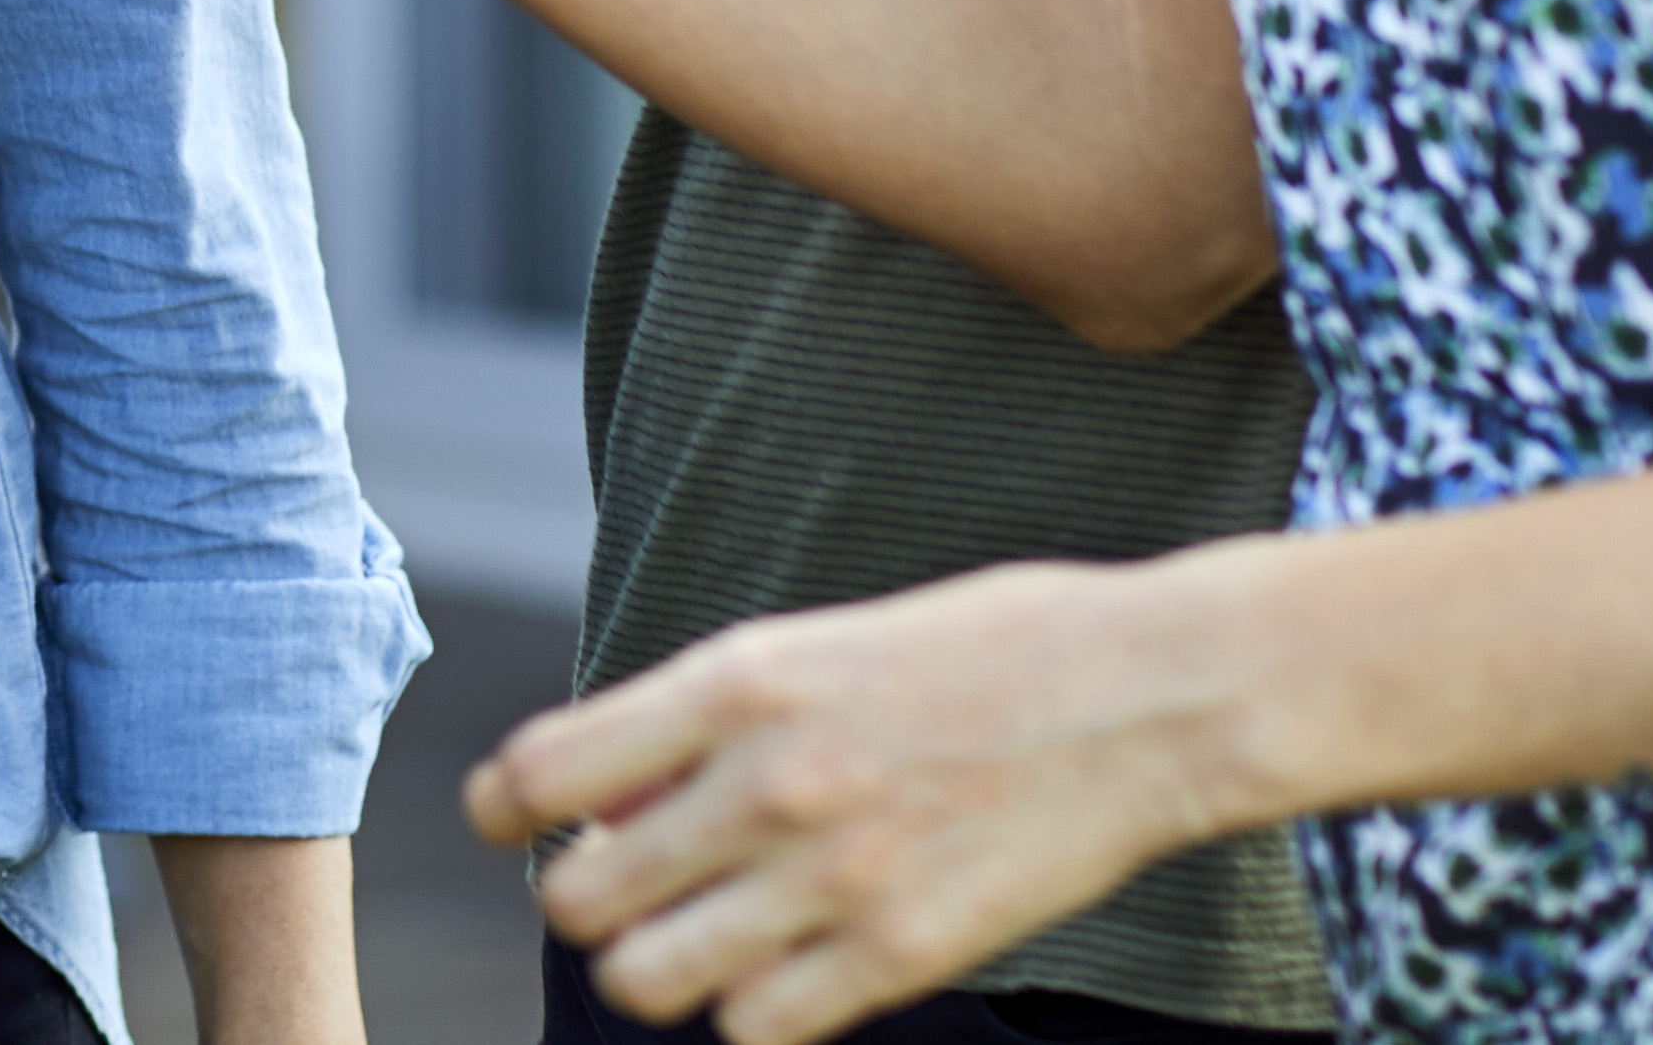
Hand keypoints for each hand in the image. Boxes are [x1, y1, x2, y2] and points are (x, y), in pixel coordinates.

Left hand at [471, 553, 1277, 1040]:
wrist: (1150, 694)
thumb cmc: (982, 651)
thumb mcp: (812, 646)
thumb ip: (703, 719)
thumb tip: (609, 797)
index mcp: (734, 684)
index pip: (541, 772)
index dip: (501, 809)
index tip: (512, 821)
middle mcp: (766, 783)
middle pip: (577, 898)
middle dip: (581, 899)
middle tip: (623, 886)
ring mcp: (834, 877)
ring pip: (647, 981)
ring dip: (654, 968)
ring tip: (693, 938)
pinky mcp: (905, 954)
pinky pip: (759, 1028)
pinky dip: (752, 1012)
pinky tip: (782, 972)